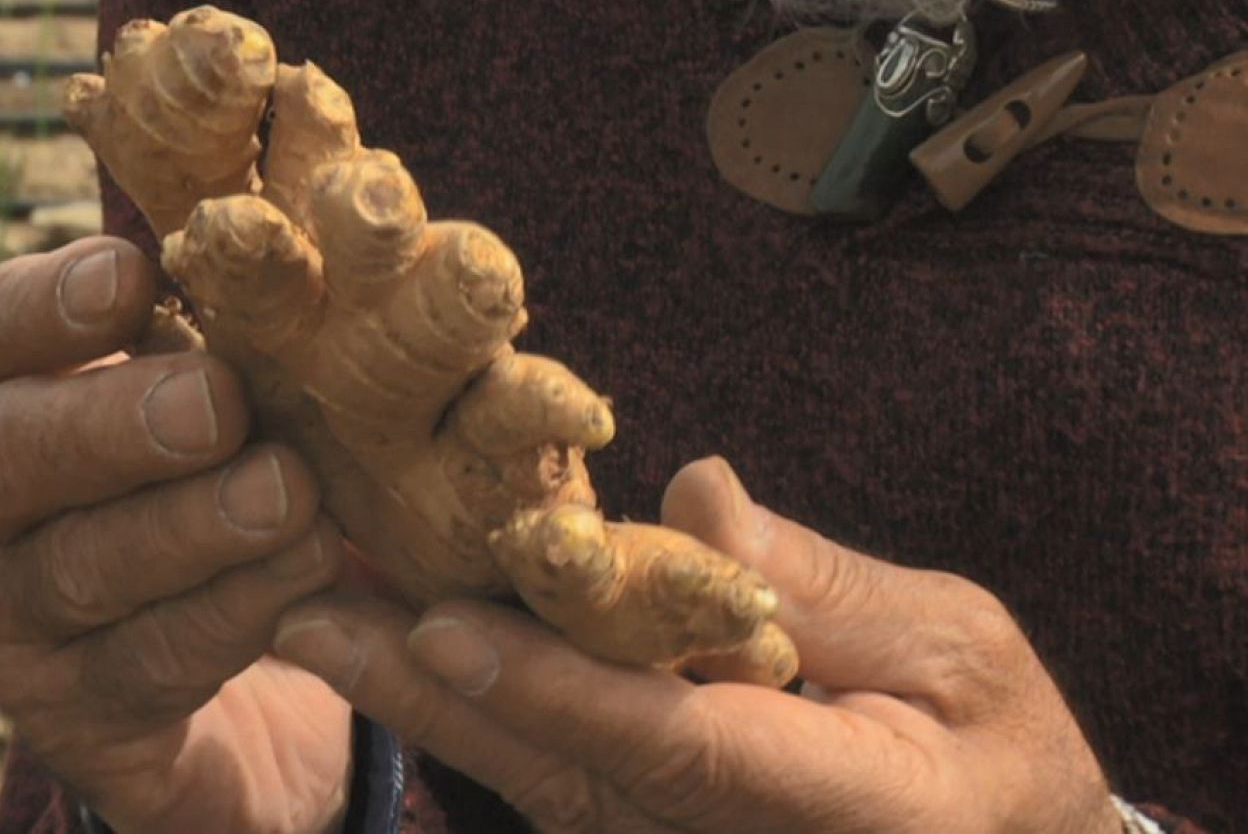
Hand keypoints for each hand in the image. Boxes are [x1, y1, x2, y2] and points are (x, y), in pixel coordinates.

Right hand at [0, 237, 352, 833]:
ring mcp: (5, 617)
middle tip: (216, 402)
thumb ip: (223, 344)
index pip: (0, 330)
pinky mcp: (67, 712)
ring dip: (191, 528)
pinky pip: (145, 664)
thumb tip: (286, 267)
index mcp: (4, 396)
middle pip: (11, 452)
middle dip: (116, 425)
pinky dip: (231, 615)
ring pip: (79, 568)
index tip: (133, 273)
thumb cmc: (219, 483)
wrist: (222, 663)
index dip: (56, 303)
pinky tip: (303, 573)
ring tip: (288, 493)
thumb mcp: (218, 403)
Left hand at [272, 457, 1123, 833]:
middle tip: (303, 612)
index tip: (441, 625)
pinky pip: (542, 772)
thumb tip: (696, 496)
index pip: (669, 744)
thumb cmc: (995, 750)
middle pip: (554, 766)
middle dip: (423, 690)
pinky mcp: (644, 825)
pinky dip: (461, 706)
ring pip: (525, 774)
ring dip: (411, 698)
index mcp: (826, 804)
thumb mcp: (960, 650)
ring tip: (306, 614)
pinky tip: (382, 640)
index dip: (551, 687)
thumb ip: (828, 586)